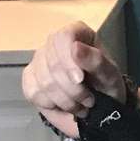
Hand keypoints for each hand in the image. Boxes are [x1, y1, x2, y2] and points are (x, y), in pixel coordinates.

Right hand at [22, 21, 126, 137]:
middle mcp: (53, 43)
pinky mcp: (30, 79)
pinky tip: (64, 108)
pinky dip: (51, 106)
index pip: (62, 38)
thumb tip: (75, 47)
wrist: (100, 103)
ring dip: (65, 101)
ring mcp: (39, 60)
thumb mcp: (110, 74)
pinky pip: (33, 93)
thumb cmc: (106, 84)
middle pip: (52, 64)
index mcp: (75, 32)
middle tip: (89, 101)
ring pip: (44, 83)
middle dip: (72, 90)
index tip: (80, 80)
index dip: (68, 61)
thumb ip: (96, 60)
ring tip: (80, 107)